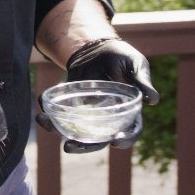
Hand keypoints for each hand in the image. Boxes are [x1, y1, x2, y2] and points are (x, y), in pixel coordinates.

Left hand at [38, 37, 155, 153]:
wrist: (97, 47)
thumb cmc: (122, 56)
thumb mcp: (136, 64)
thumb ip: (142, 81)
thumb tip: (153, 100)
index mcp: (129, 112)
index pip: (131, 132)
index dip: (126, 140)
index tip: (115, 142)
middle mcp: (108, 119)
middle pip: (99, 140)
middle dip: (84, 147)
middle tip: (68, 146)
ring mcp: (88, 115)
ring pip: (76, 132)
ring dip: (59, 132)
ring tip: (44, 122)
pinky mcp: (72, 107)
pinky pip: (61, 117)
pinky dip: (50, 116)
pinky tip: (41, 109)